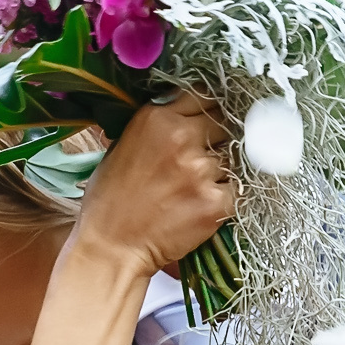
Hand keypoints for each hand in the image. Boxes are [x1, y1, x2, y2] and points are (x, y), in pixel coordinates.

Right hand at [69, 98, 239, 280]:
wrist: (111, 248)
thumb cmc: (109, 201)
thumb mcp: (121, 146)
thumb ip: (156, 126)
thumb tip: (184, 114)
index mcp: (157, 119)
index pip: (203, 96)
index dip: (207, 110)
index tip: (207, 121)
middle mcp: (182, 138)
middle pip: (223, 124)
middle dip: (216, 139)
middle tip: (199, 161)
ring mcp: (202, 170)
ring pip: (230, 159)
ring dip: (218, 172)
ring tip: (191, 191)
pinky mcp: (216, 201)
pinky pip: (235, 190)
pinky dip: (223, 198)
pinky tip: (199, 207)